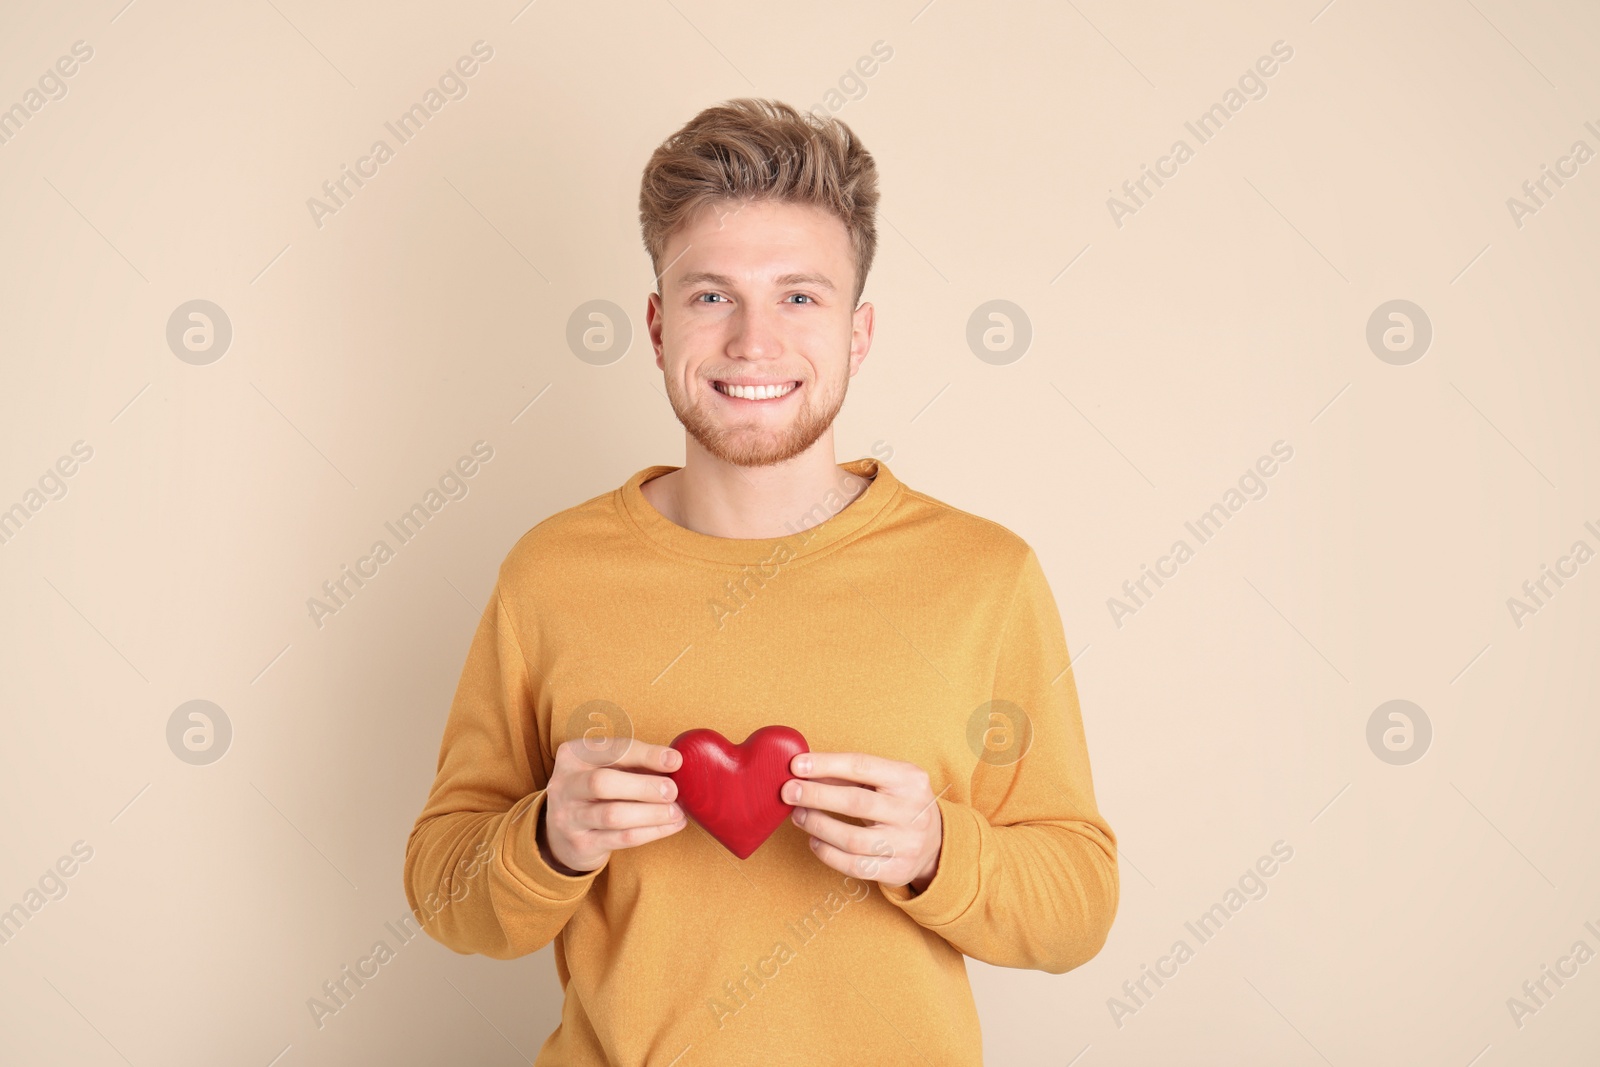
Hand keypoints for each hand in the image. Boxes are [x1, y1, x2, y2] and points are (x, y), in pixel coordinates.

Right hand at [536, 738, 687, 874]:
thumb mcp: (607, 769)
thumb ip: (635, 763)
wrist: (563, 835)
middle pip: (603, 783)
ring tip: (677, 812)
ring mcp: (569, 817)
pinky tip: (672, 825)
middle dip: (643, 786)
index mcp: (573, 756)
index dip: (645, 754)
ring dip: (651, 813)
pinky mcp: (581, 844)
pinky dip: (652, 831)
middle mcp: (564, 785)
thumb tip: (676, 762)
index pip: (610, 750)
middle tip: (673, 791)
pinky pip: (621, 838)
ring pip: (613, 815)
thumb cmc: (596, 793)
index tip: (675, 760)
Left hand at [784, 752, 943, 891]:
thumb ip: (848, 775)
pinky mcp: (897, 871)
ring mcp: (907, 844)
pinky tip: (814, 840)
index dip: (826, 764)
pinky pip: (854, 866)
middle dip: (815, 796)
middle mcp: (913, 811)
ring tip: (798, 816)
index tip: (796, 765)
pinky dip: (827, 853)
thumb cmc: (899, 803)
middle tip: (788, 792)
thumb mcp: (885, 781)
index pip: (862, 766)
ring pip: (852, 839)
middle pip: (855, 802)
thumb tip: (803, 770)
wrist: (935, 842)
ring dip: (817, 825)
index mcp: (909, 779)